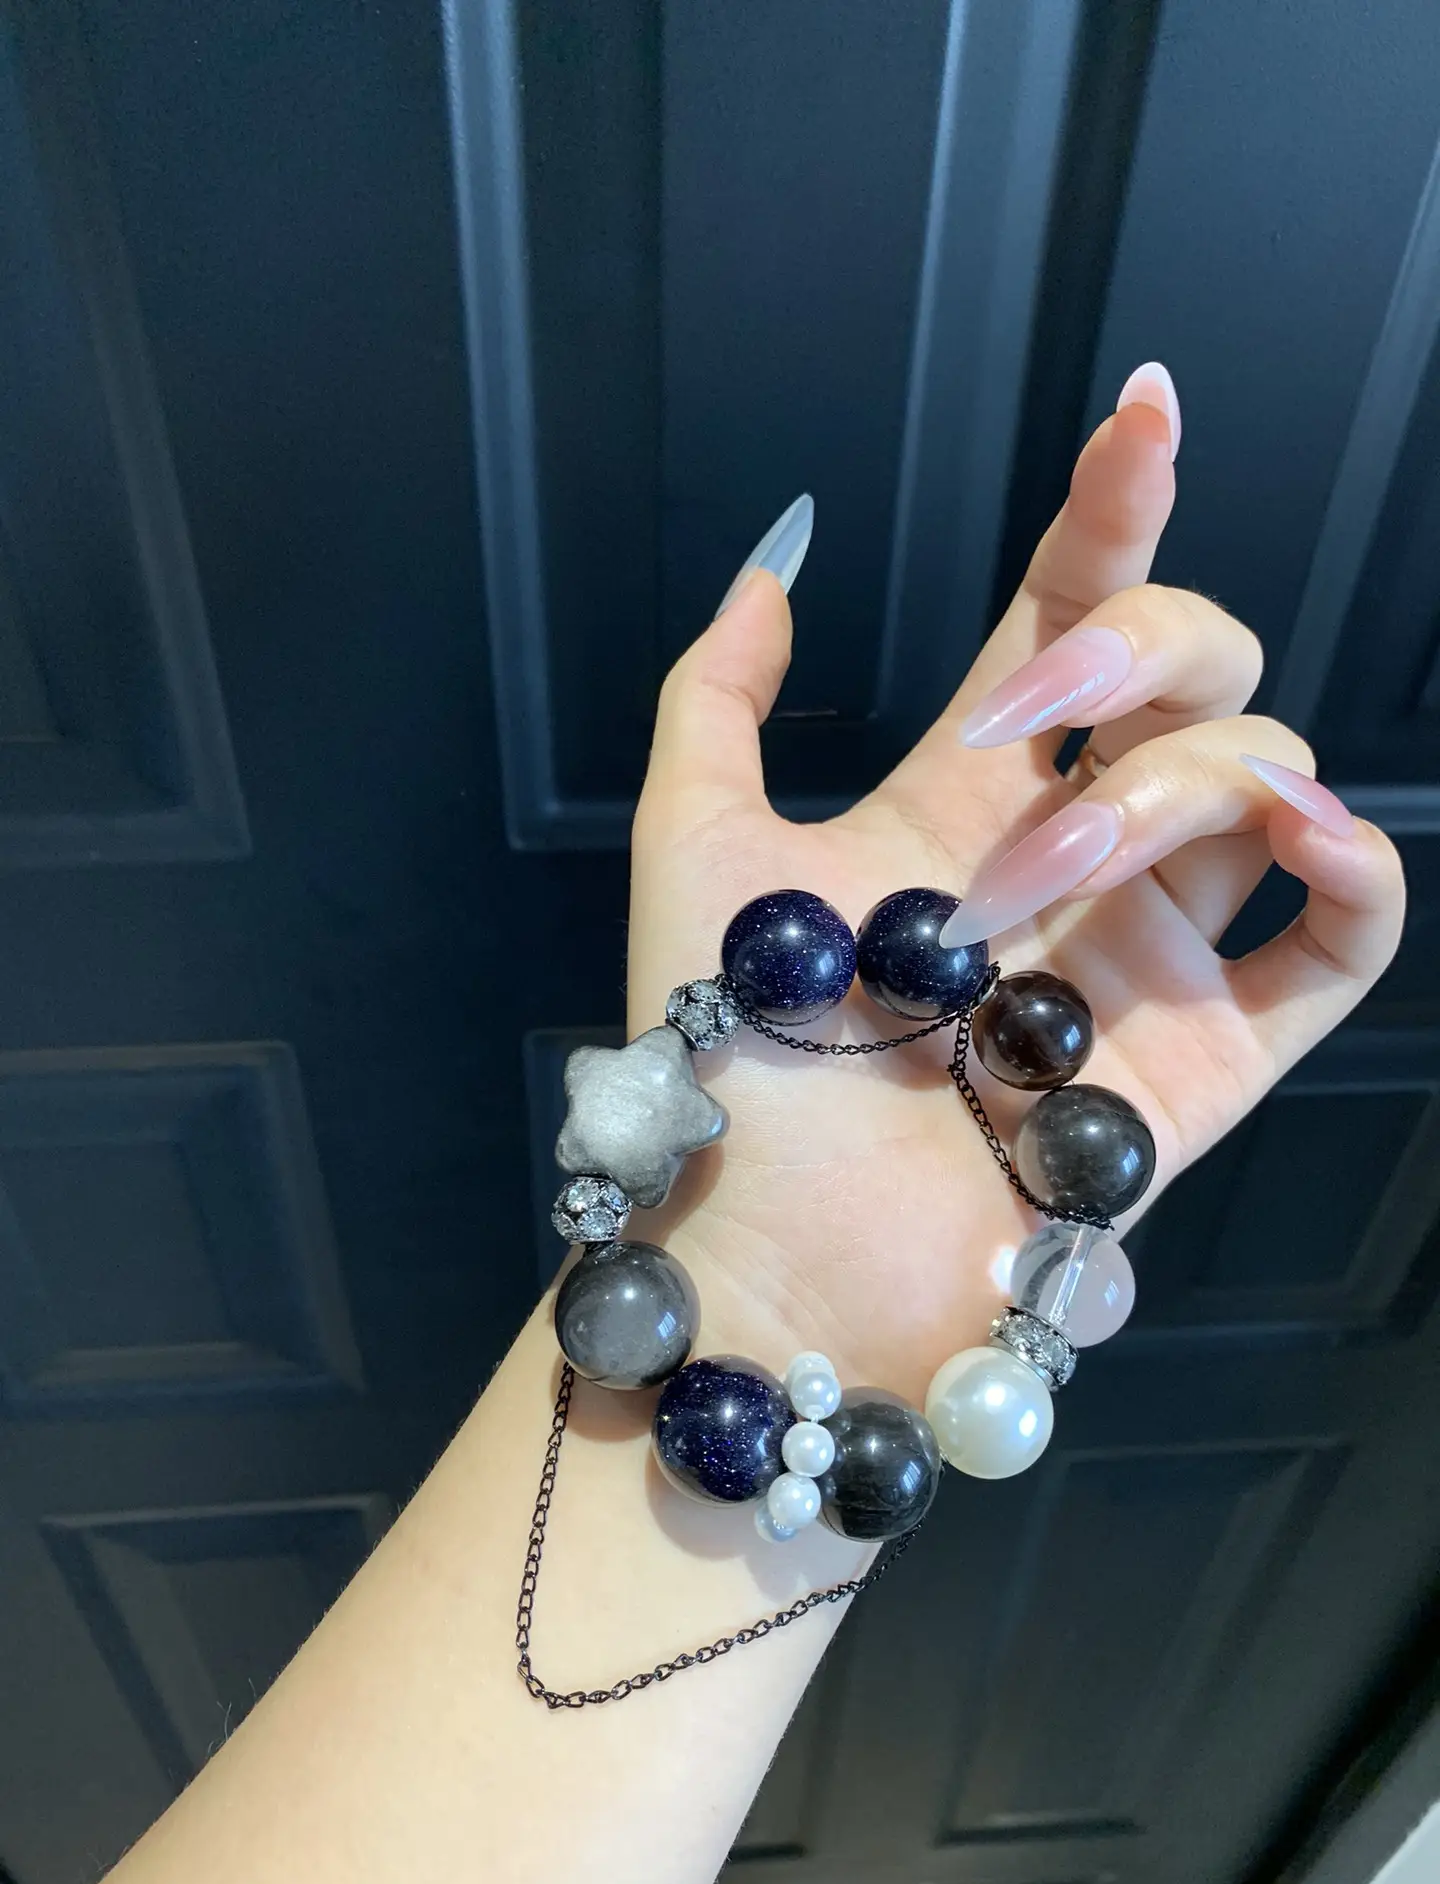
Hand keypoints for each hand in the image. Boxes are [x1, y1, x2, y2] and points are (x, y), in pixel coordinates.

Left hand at [628, 376, 1404, 1407]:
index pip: (1071, 616)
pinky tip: (1300, 841)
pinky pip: (1345, 937)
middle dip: (1138, 656)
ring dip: (1171, 795)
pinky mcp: (1214, 1060)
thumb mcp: (691, 845)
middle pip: (1195, 671)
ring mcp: (1153, 951)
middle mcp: (1076, 854)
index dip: (1115, 511)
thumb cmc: (723, 1064)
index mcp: (966, 796)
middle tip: (1021, 740)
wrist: (771, 1258)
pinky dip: (1355, 868)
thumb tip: (782, 549)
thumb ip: (720, 690)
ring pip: (1267, 778)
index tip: (1138, 413)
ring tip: (1037, 900)